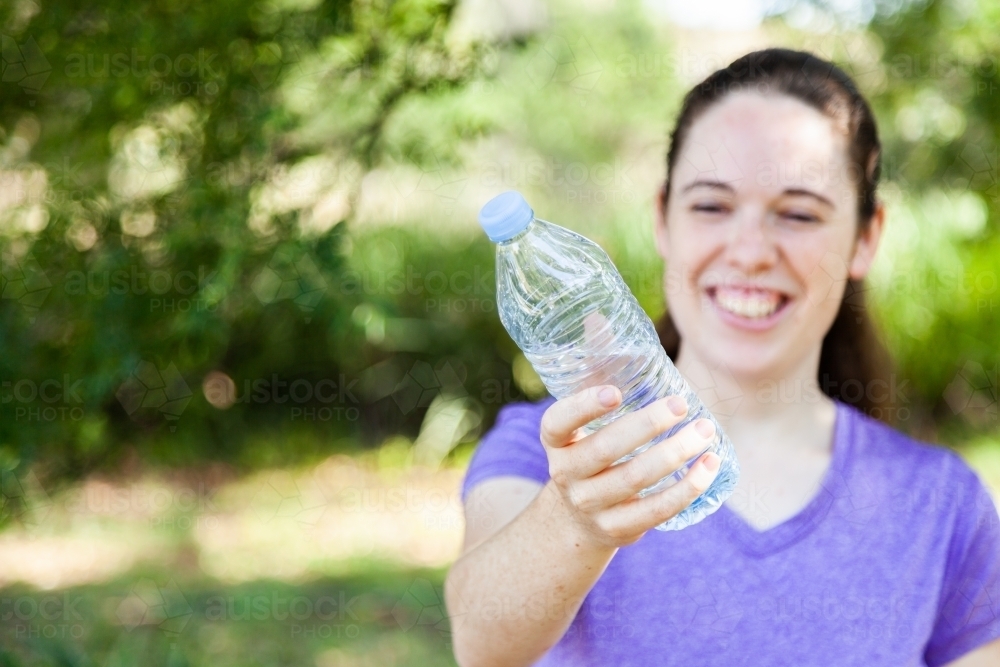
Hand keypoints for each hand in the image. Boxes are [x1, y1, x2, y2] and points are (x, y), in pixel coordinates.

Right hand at [540, 384, 719, 548]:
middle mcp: (566, 474)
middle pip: (606, 449)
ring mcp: (590, 505)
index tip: (616, 392)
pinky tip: (709, 466)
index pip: (558, 422)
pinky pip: (656, 509)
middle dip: (648, 424)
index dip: (584, 407)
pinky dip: (687, 488)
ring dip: (676, 453)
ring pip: (636, 478)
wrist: (576, 519)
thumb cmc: (591, 454)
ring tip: (704, 431)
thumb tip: (610, 329)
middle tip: (681, 404)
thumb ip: (597, 384)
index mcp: (556, 441)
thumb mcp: (582, 427)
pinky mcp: (617, 528)